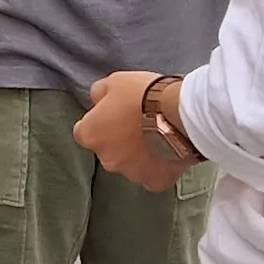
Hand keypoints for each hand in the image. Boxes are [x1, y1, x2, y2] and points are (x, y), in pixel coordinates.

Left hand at [75, 69, 188, 189]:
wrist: (178, 114)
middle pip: (108, 150)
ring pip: (130, 164)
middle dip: (118, 139)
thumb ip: (99, 93)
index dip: (99, 121)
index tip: (112, 113)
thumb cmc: (143, 95)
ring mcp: (131, 173)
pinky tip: (167, 152)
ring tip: (156, 134)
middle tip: (138, 122)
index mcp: (91, 135)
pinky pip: (152, 176)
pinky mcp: (155, 182)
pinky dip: (158, 167)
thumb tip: (97, 100)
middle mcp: (106, 159)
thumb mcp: (114, 81)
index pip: (84, 131)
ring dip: (138, 153)